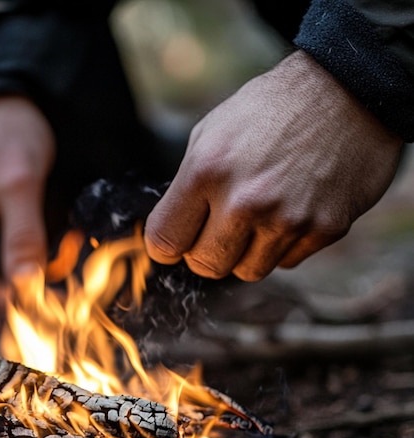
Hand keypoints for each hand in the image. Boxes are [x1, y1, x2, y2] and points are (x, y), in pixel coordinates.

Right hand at [0, 96, 55, 334]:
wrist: (0, 105)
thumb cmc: (2, 132)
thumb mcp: (18, 182)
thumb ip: (23, 236)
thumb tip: (29, 289)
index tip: (11, 331)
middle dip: (9, 302)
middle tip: (55, 313)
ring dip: (19, 292)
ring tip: (60, 295)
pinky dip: (21, 276)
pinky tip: (51, 274)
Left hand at [144, 51, 402, 281]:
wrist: (350, 89)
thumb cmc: (270, 110)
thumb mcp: (211, 133)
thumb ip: (186, 188)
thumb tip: (168, 238)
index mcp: (206, 171)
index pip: (164, 242)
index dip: (166, 246)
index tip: (174, 242)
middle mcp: (245, 201)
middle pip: (205, 266)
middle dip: (205, 251)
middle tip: (220, 227)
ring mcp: (287, 219)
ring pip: (247, 271)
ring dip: (246, 251)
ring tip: (260, 214)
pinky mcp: (325, 229)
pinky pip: (287, 262)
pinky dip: (284, 244)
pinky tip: (292, 208)